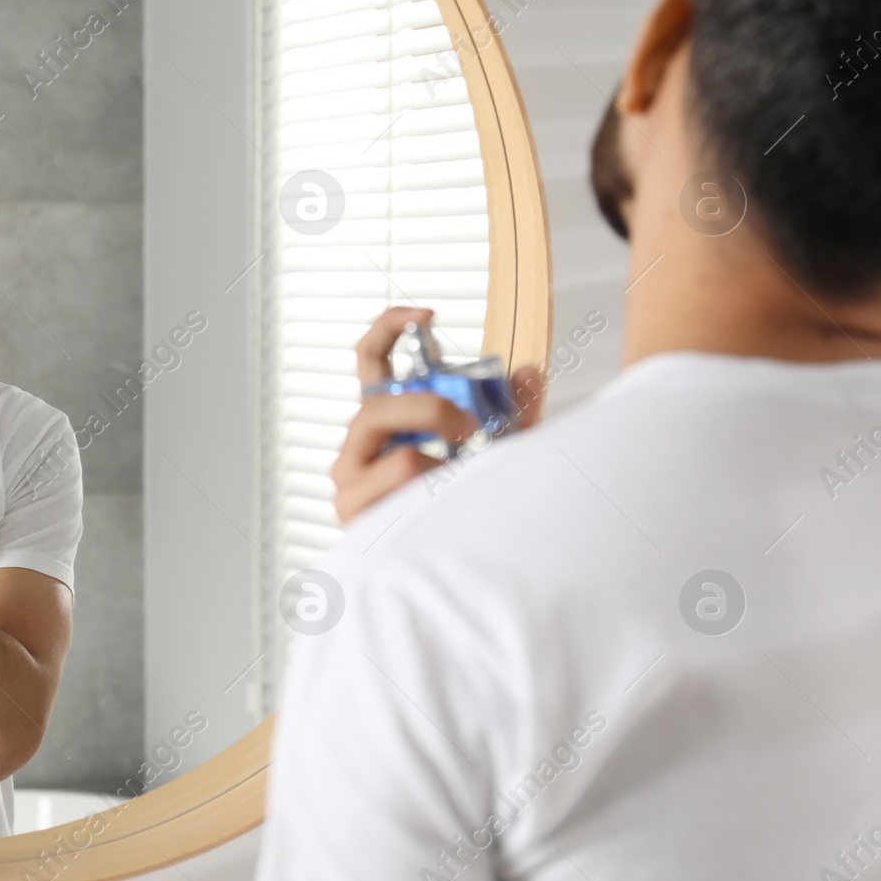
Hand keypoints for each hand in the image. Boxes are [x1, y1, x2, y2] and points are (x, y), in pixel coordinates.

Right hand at [329, 307, 544, 524]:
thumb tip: (528, 372)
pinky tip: (444, 504)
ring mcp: (352, 479)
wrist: (450, 565)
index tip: (427, 315)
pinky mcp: (354, 513)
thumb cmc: (462, 500)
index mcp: (382, 419)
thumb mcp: (495, 446)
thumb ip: (512, 410)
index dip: (389, 327)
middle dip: (428, 410)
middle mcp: (358, 444)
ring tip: (461, 474)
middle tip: (468, 426)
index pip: (368, 359)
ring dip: (437, 459)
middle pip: (376, 406)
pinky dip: (430, 491)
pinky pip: (396, 491)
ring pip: (394, 453)